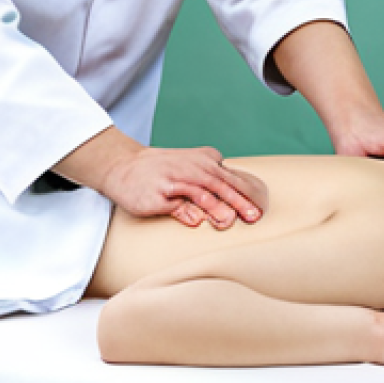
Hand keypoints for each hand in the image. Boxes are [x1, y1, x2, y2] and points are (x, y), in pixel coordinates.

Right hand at [100, 146, 267, 229]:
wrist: (122, 166)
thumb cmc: (161, 169)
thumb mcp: (189, 165)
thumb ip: (213, 178)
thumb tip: (236, 199)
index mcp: (201, 161)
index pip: (228, 177)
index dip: (246, 193)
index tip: (261, 209)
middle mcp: (189, 168)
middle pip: (219, 184)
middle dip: (237, 201)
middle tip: (254, 216)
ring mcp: (172, 180)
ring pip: (198, 192)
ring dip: (215, 207)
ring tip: (228, 222)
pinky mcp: (156, 195)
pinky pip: (173, 204)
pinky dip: (184, 211)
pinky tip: (194, 221)